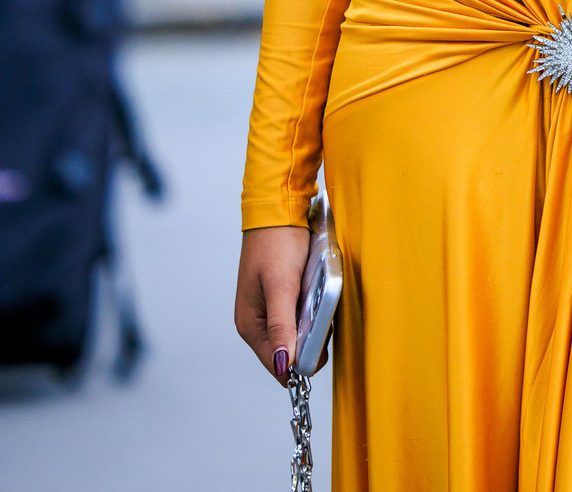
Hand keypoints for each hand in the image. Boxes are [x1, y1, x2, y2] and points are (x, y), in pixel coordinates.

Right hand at [235, 225, 310, 380]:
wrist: (280, 206)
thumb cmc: (276, 242)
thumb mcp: (281, 285)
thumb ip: (281, 325)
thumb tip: (282, 365)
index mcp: (250, 325)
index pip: (277, 365)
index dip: (300, 362)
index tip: (321, 346)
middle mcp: (257, 323)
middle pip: (289, 352)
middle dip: (309, 341)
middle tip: (322, 315)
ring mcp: (270, 310)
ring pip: (297, 334)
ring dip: (312, 324)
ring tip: (319, 299)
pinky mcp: (283, 297)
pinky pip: (300, 315)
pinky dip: (312, 310)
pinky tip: (318, 294)